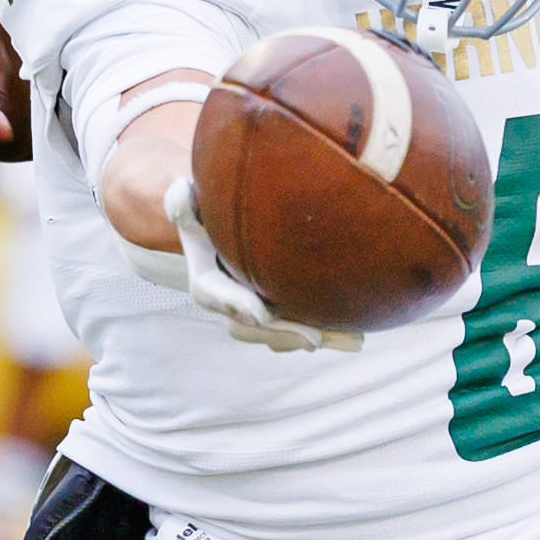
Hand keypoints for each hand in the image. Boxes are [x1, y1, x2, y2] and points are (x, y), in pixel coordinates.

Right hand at [163, 173, 356, 351]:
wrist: (228, 227)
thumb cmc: (210, 210)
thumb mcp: (191, 201)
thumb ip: (182, 201)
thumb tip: (182, 198)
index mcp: (207, 280)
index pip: (214, 295)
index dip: (236, 305)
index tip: (260, 313)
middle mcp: (231, 304)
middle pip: (254, 327)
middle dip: (284, 334)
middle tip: (314, 339)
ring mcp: (259, 312)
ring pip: (282, 334)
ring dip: (316, 339)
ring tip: (351, 341)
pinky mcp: (283, 313)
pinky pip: (301, 328)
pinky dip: (328, 332)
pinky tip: (357, 333)